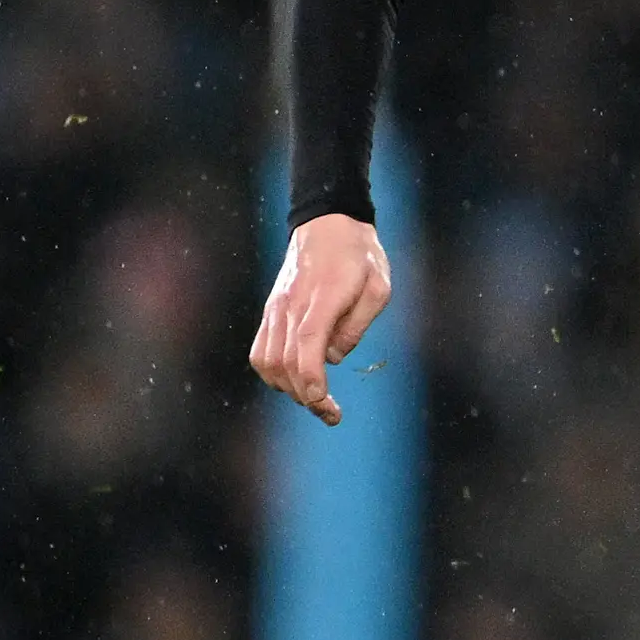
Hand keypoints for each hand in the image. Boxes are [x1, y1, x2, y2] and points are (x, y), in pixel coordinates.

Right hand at [249, 212, 392, 423]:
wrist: (327, 223)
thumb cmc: (360, 256)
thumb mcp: (378, 287)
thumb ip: (357, 324)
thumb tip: (334, 356)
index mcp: (321, 299)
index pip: (307, 346)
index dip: (311, 380)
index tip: (323, 403)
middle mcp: (290, 305)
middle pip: (286, 363)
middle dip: (307, 396)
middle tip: (332, 415)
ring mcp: (275, 309)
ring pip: (267, 361)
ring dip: (288, 388)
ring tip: (316, 401)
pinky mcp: (271, 312)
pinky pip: (261, 350)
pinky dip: (274, 373)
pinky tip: (295, 382)